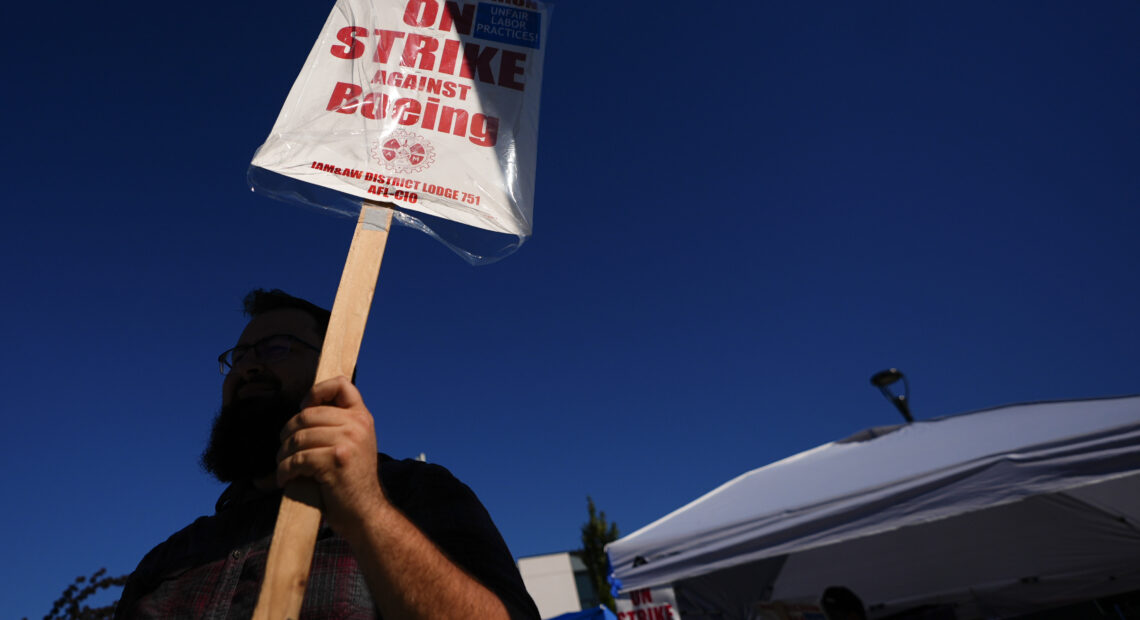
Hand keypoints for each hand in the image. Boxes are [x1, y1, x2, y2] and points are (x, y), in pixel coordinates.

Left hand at [276, 376, 384, 533]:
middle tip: (284, 451)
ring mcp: (348, 442)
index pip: (341, 384)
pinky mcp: (335, 461)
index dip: (317, 391)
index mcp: (362, 417)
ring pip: (298, 438)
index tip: (304, 408)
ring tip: (283, 467)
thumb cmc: (351, 482)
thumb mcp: (353, 445)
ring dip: (282, 455)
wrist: (366, 513)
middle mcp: (358, 425)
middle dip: (288, 434)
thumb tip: (300, 410)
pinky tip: (285, 479)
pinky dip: (284, 470)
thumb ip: (337, 426)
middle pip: (307, 414)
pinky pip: (297, 459)